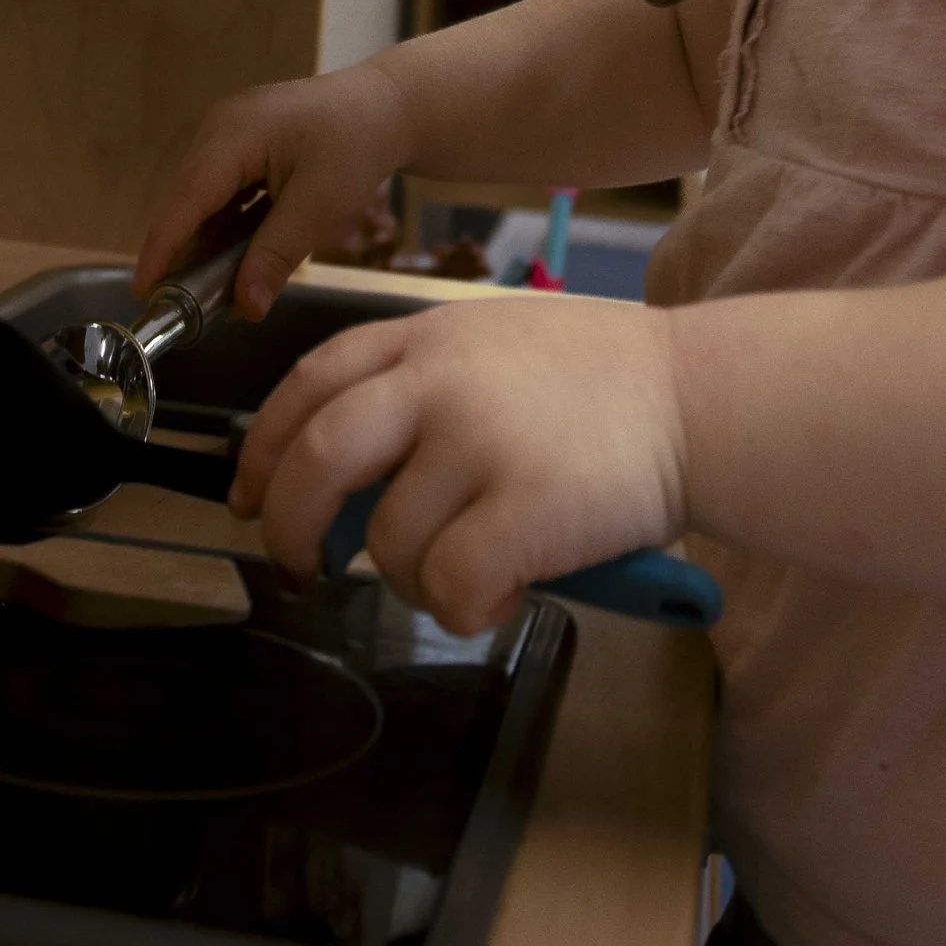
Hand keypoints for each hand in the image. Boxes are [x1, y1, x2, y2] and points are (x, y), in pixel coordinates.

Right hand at [132, 60, 417, 316]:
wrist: (387, 107)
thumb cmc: (355, 148)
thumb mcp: (319, 208)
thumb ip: (275, 256)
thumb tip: (244, 307)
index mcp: (231, 136)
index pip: (184, 201)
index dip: (161, 249)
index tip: (142, 293)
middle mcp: (219, 130)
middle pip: (188, 200)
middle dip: (184, 253)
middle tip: (182, 306)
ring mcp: (229, 134)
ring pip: (204, 199)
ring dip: (207, 242)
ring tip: (206, 291)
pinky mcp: (244, 145)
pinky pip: (223, 191)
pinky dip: (226, 226)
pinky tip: (233, 258)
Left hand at [229, 298, 689, 634]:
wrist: (699, 394)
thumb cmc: (605, 382)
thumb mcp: (493, 345)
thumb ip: (421, 387)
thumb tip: (348, 480)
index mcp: (425, 338)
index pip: (308, 384)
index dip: (263, 449)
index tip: (246, 497)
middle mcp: (438, 380)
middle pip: (316, 458)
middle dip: (288, 526)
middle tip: (300, 568)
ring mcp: (478, 440)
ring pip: (388, 541)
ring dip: (414, 578)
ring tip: (471, 568)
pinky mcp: (522, 505)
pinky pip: (449, 586)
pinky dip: (465, 607)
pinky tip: (505, 589)